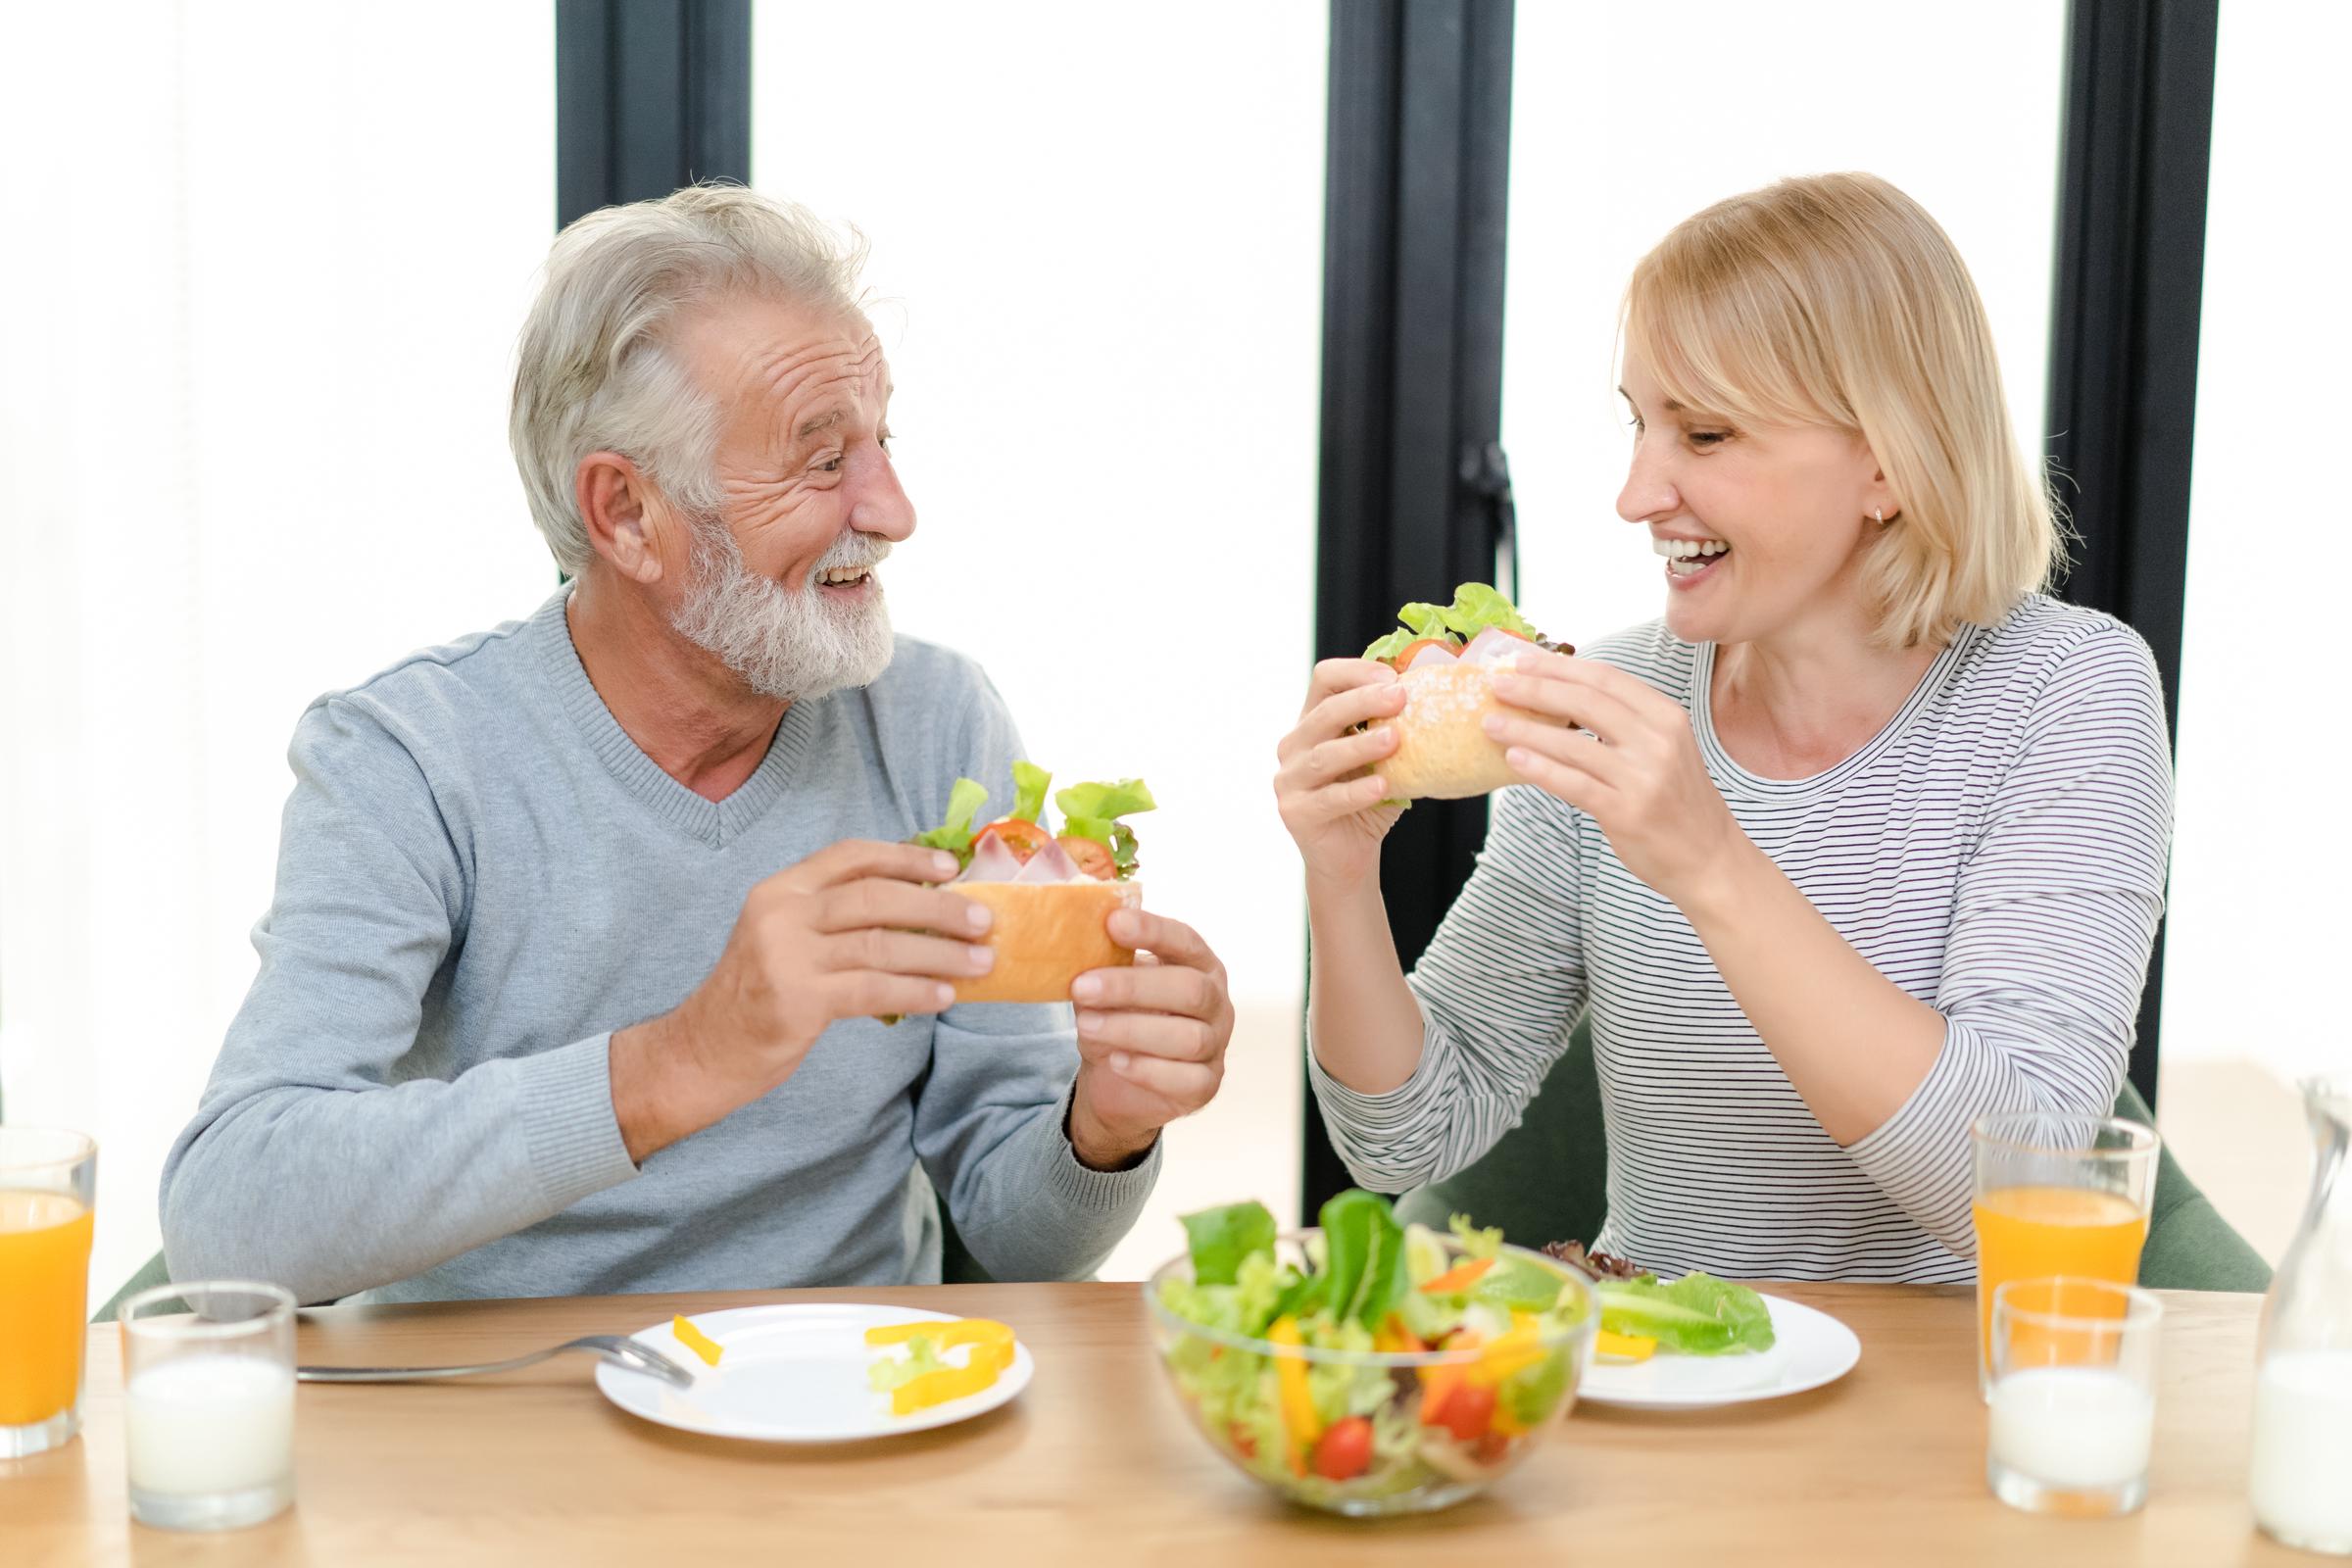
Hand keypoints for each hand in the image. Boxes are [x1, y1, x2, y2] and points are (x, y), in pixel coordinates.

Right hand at [610, 839, 994, 1160]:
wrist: (705, 1049)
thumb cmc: (760, 994)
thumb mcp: (786, 937)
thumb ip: (837, 916)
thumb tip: (924, 905)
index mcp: (782, 888)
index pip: (851, 856)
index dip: (905, 856)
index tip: (951, 865)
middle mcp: (781, 913)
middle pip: (875, 897)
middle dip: (938, 906)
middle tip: (984, 919)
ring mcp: (786, 956)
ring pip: (881, 944)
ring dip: (940, 953)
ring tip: (981, 961)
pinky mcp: (797, 1000)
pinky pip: (872, 990)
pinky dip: (915, 991)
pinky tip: (945, 996)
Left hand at [1065, 909, 1234, 1168]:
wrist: (1118, 1082)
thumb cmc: (1118, 1020)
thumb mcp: (1106, 988)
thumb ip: (1101, 965)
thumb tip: (1076, 941)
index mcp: (1198, 965)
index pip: (1185, 941)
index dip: (1152, 930)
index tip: (1113, 922)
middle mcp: (1216, 1002)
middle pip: (1190, 989)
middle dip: (1132, 987)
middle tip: (1082, 987)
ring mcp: (1216, 1046)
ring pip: (1187, 1037)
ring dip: (1130, 1029)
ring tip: (1086, 1026)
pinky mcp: (1205, 1086)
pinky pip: (1185, 1079)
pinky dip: (1146, 1070)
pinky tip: (1115, 1060)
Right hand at [1273, 657, 1408, 889]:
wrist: (1349, 855)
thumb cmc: (1370, 798)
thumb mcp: (1383, 756)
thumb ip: (1394, 727)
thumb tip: (1437, 692)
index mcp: (1313, 721)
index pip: (1324, 679)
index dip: (1356, 671)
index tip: (1394, 677)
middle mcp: (1294, 744)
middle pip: (1325, 712)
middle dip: (1364, 701)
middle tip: (1400, 697)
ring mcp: (1289, 779)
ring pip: (1325, 755)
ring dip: (1362, 745)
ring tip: (1395, 739)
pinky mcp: (1295, 811)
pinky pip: (1329, 798)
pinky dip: (1357, 791)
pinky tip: (1382, 786)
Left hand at [1485, 652, 1745, 907]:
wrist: (1710, 859)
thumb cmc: (1677, 802)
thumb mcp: (1663, 749)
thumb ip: (1623, 723)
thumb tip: (1558, 698)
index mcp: (1666, 716)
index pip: (1605, 679)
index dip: (1559, 667)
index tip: (1522, 660)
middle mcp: (1658, 740)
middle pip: (1585, 702)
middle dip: (1535, 689)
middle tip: (1497, 684)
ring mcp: (1644, 776)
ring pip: (1571, 743)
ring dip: (1524, 730)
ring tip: (1490, 723)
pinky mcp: (1627, 811)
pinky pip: (1572, 783)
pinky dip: (1539, 769)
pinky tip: (1512, 759)